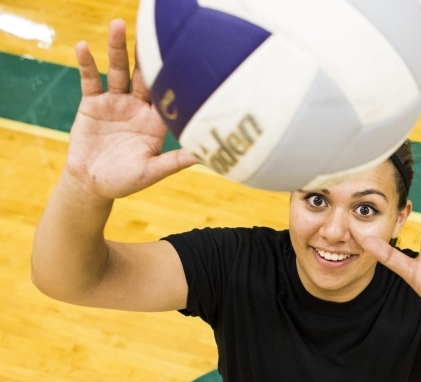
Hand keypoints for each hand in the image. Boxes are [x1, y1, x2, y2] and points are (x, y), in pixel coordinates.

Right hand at [66, 19, 197, 198]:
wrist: (93, 184)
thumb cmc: (126, 181)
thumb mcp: (152, 172)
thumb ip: (175, 161)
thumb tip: (205, 156)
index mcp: (155, 122)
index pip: (167, 95)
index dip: (173, 77)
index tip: (182, 56)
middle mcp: (138, 107)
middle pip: (143, 76)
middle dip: (145, 55)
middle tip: (152, 32)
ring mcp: (115, 102)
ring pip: (118, 71)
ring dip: (117, 49)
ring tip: (117, 25)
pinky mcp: (93, 103)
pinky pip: (90, 80)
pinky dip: (87, 64)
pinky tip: (82, 47)